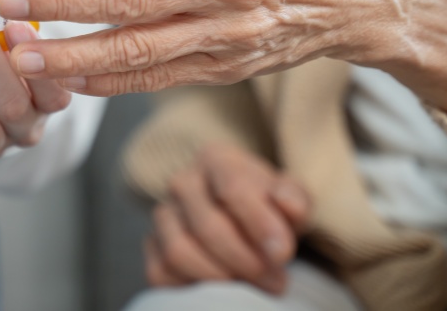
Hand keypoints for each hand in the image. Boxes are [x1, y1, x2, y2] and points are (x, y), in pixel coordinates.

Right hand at [144, 143, 308, 294]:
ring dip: (220, 276)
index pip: (232, 188)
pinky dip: (194, 286)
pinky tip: (223, 287)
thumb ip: (294, 199)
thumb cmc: (267, 207)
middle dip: (245, 260)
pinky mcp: (152, 246)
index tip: (282, 254)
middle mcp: (182, 182)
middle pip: (207, 226)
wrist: (241, 218)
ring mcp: (163, 214)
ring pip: (180, 251)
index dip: (259, 224)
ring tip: (252, 284)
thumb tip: (288, 206)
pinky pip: (161, 273)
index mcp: (216, 159)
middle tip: (276, 280)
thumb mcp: (290, 198)